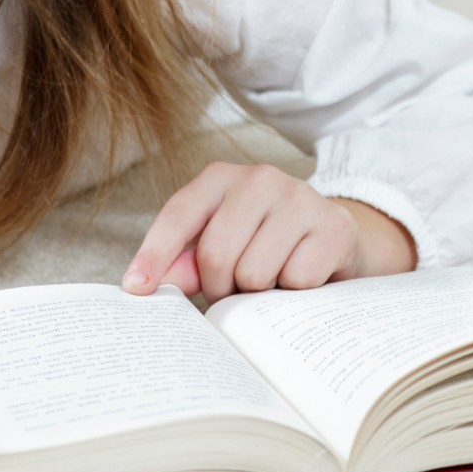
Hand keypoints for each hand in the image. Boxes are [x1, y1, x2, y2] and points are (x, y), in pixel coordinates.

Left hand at [122, 162, 417, 302]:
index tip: (135, 289)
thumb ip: (186, 262)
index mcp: (222, 178)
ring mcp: (301, 197)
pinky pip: (296, 279)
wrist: (336, 240)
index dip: (154, 254)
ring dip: (258, 293)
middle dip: (220, 287)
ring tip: (271, 280)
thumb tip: (149, 283)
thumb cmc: (267, 245)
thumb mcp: (223, 246)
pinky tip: (302, 277)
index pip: (179, 215)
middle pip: (216, 254)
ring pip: (255, 272)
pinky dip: (295, 292)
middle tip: (234, 290)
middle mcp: (260, 178)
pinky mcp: (334, 225)